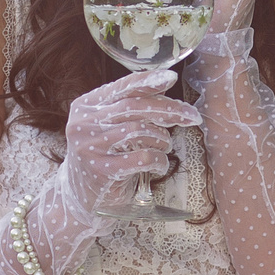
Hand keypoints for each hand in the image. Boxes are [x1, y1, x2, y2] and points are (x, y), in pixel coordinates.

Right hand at [58, 67, 201, 214]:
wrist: (84, 197)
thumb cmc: (105, 156)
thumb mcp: (111, 127)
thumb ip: (131, 108)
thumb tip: (165, 89)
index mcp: (86, 106)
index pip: (121, 87)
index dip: (148, 80)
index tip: (171, 77)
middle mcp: (84, 123)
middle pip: (134, 107)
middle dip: (168, 110)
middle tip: (191, 116)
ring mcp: (91, 147)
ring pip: (139, 131)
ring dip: (162, 138)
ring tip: (164, 146)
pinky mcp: (102, 170)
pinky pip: (142, 158)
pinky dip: (159, 160)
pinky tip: (159, 165)